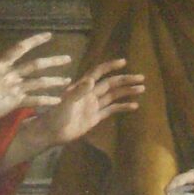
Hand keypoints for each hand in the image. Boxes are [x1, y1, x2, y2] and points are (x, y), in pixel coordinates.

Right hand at [0, 34, 72, 126]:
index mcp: (1, 63)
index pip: (20, 47)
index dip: (36, 40)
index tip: (49, 36)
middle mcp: (11, 74)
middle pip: (36, 65)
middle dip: (54, 61)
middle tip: (68, 58)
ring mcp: (14, 88)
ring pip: (39, 82)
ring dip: (55, 81)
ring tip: (67, 80)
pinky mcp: (15, 102)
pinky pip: (35, 100)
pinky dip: (47, 100)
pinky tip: (58, 100)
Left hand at [30, 59, 145, 149]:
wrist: (51, 133)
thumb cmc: (55, 116)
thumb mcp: (66, 103)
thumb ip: (78, 91)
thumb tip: (91, 80)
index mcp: (82, 87)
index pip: (98, 72)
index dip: (110, 66)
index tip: (124, 61)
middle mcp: (90, 93)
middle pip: (111, 83)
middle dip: (125, 79)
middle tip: (141, 77)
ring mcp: (93, 105)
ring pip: (114, 96)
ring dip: (127, 92)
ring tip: (142, 89)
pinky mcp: (95, 117)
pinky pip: (112, 110)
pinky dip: (123, 107)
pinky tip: (134, 106)